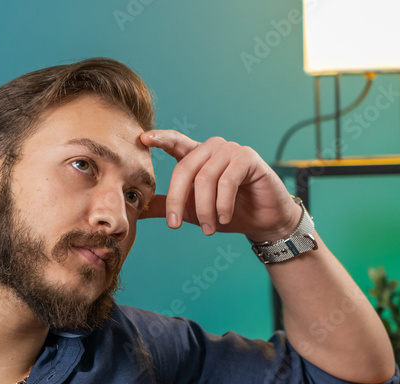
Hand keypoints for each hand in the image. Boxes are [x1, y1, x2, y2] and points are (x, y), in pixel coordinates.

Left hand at [138, 130, 300, 240]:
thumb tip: (137, 210)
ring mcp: (230, 150)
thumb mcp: (190, 211)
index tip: (143, 139)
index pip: (174, 142)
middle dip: (177, 200)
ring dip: (204, 209)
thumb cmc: (227, 213)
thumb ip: (166, 206)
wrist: (262, 221)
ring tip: (209, 228)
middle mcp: (212, 148)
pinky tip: (225, 217)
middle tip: (174, 225)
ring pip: (205, 179)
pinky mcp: (248, 157)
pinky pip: (227, 181)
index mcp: (196, 156)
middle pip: (184, 169)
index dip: (159, 139)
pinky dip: (223, 203)